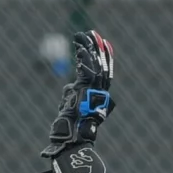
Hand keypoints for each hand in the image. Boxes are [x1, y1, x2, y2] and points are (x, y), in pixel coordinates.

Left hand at [42, 30, 115, 156]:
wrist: (71, 139)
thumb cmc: (69, 130)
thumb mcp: (71, 108)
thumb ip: (72, 95)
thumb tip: (69, 89)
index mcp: (97, 96)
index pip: (102, 73)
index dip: (103, 58)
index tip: (102, 44)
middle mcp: (99, 92)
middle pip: (101, 65)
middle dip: (98, 48)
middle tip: (94, 33)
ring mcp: (93, 91)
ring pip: (95, 65)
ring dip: (90, 48)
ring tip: (86, 34)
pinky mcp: (86, 90)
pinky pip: (86, 69)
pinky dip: (83, 57)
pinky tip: (79, 45)